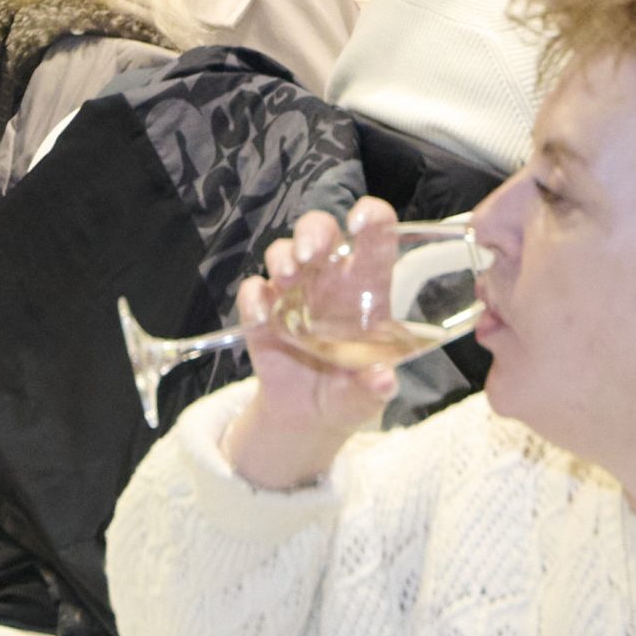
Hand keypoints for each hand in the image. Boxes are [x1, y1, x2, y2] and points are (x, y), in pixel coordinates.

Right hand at [222, 199, 400, 489]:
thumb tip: (382, 379)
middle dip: (313, 231)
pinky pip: (252, 292)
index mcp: (367, 288)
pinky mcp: (263, 313)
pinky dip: (253, 299)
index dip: (371, 217)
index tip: (360, 221)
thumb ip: (374, 387)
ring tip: (289, 280)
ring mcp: (293, 293)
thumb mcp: (366, 397)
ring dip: (283, 258)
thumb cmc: (349, 394)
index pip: (376, 236)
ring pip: (282, 251)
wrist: (308, 418)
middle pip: (320, 230)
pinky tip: (263, 319)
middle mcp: (329, 281)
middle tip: (311, 255)